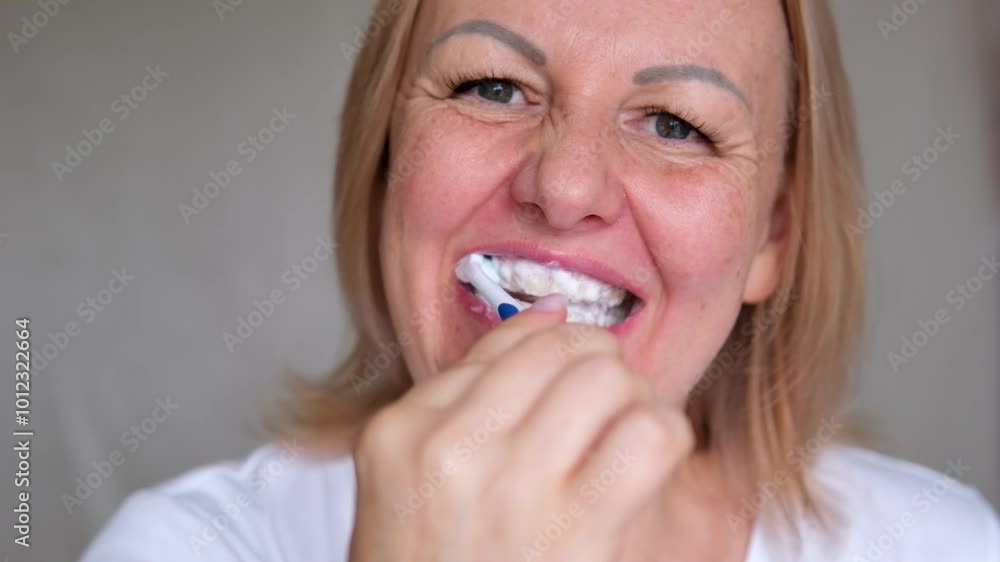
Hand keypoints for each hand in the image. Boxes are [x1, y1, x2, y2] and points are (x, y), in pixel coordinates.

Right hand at [349, 295, 693, 561]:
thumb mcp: (407, 479)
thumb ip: (462, 395)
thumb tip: (548, 315)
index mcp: (401, 431)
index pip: (505, 343)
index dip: (555, 345)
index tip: (571, 367)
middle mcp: (452, 450)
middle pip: (563, 348)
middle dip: (599, 362)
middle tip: (604, 396)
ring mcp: (513, 489)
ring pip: (609, 378)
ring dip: (631, 397)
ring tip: (622, 428)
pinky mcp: (577, 533)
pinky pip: (650, 435)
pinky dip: (663, 437)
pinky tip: (645, 464)